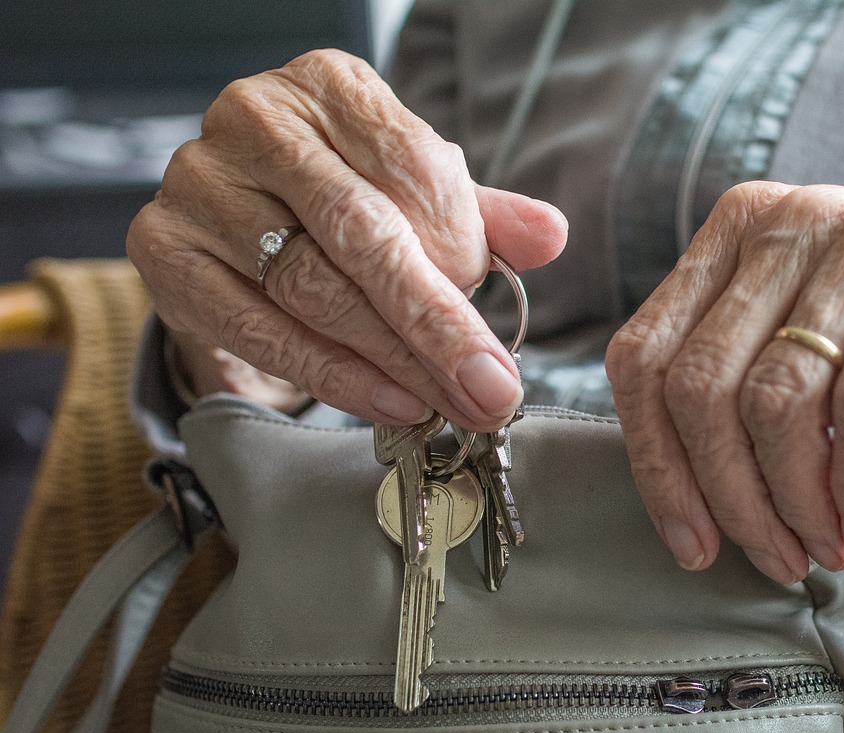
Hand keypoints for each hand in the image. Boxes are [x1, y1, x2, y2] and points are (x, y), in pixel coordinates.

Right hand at [128, 50, 567, 429]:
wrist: (240, 212)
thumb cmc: (343, 197)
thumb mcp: (419, 195)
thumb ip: (483, 216)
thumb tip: (548, 235)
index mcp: (332, 87)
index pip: (412, 167)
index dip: (461, 252)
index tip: (499, 324)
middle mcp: (257, 120)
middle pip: (362, 235)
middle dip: (437, 325)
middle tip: (489, 390)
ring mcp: (201, 183)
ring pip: (311, 288)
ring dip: (391, 360)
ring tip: (447, 403)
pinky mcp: (164, 248)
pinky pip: (257, 328)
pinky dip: (331, 374)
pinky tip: (387, 400)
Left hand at [606, 182, 843, 581]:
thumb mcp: (812, 321)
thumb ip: (740, 369)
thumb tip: (681, 492)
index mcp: (741, 227)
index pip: (646, 356)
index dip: (658, 465)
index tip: (691, 541)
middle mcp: (796, 220)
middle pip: (705, 390)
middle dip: (734, 500)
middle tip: (778, 558)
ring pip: (780, 403)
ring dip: (799, 504)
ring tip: (829, 548)